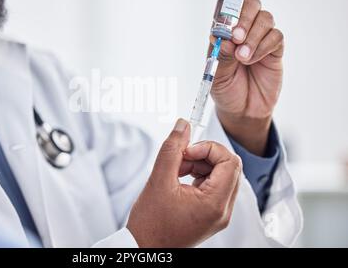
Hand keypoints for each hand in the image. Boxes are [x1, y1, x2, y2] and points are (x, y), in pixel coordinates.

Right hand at [127, 119, 241, 247]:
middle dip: (204, 156)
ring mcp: (218, 214)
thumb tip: (183, 125)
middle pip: (228, 167)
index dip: (209, 148)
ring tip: (176, 170)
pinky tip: (179, 178)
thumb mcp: (158, 180)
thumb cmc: (150, 225)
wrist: (145, 248)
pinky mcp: (211, 215)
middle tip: (181, 158)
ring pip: (221, 175)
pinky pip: (213, 186)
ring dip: (200, 165)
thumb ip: (172, 148)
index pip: (229, 162)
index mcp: (214, 204)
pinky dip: (198, 176)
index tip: (188, 150)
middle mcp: (222, 211)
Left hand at [210, 0, 283, 155]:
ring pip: (265, 18)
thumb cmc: (226, 90)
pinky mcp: (275, 49)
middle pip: (251, 3)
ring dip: (253, 35)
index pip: (230, 2)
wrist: (242, 110)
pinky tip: (253, 59)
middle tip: (235, 35)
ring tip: (242, 57)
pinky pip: (275, 36)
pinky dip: (263, 46)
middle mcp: (243, 29)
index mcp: (224, 30)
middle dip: (244, 15)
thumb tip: (225, 38)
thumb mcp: (217, 75)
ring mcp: (260, 37)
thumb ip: (222, 56)